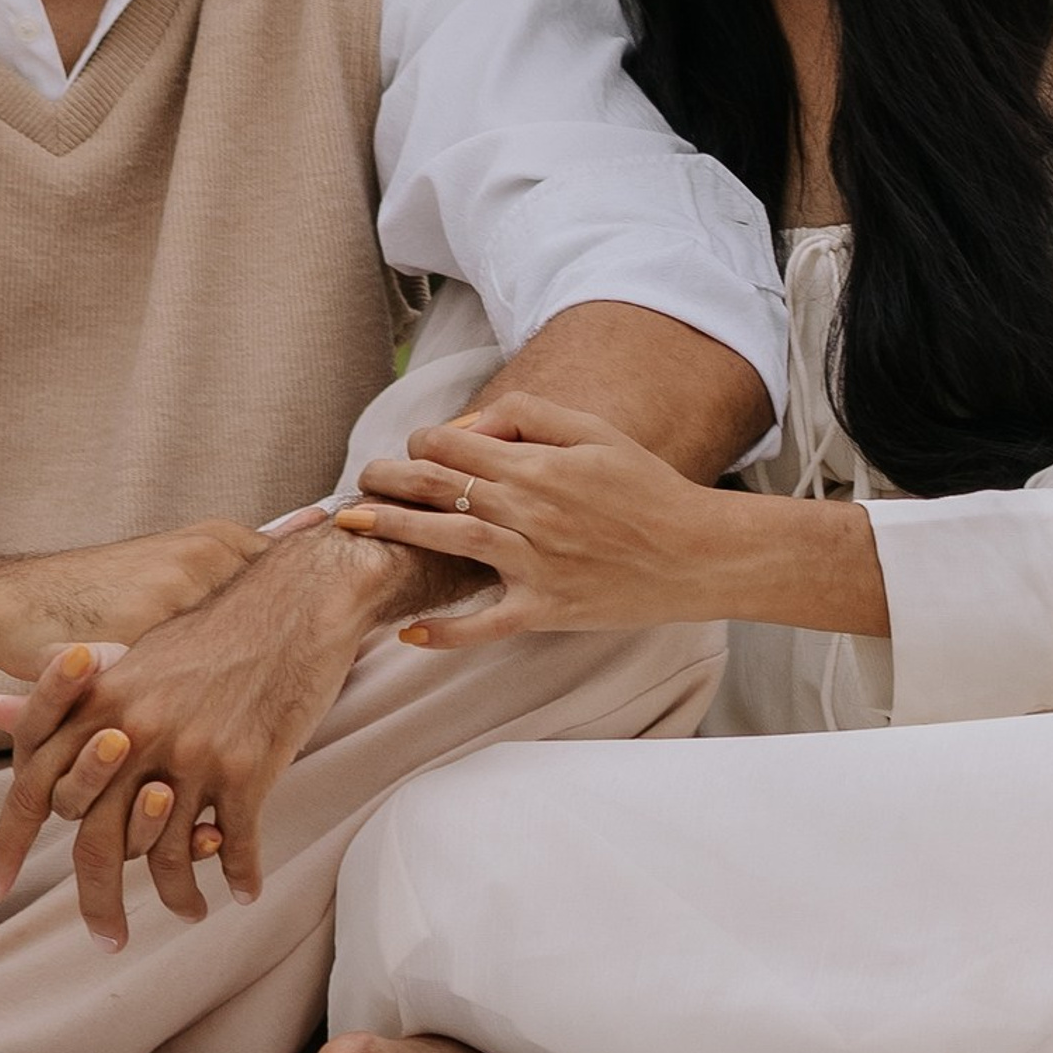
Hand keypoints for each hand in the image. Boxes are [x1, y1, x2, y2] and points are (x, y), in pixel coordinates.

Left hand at [0, 524, 400, 945]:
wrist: (292, 602)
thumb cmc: (210, 633)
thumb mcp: (130, 657)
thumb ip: (62, 695)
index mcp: (100, 704)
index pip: (37, 786)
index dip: (8, 842)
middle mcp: (137, 732)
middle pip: (100, 841)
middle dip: (99, 902)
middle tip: (109, 939)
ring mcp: (192, 753)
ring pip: (168, 855)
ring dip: (179, 896)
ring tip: (191, 911)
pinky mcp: (245, 768)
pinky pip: (234, 846)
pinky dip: (237, 877)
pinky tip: (242, 890)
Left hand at [339, 394, 727, 644]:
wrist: (696, 553)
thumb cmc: (647, 489)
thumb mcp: (596, 432)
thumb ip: (532, 418)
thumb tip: (476, 423)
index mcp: (539, 465)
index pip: (455, 444)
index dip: (425, 440)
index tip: (417, 447)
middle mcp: (528, 513)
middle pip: (439, 489)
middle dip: (390, 479)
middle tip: (359, 479)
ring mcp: (533, 565)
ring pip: (448, 544)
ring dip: (395, 532)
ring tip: (356, 526)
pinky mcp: (544, 610)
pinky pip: (486, 625)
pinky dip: (447, 633)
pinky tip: (411, 634)